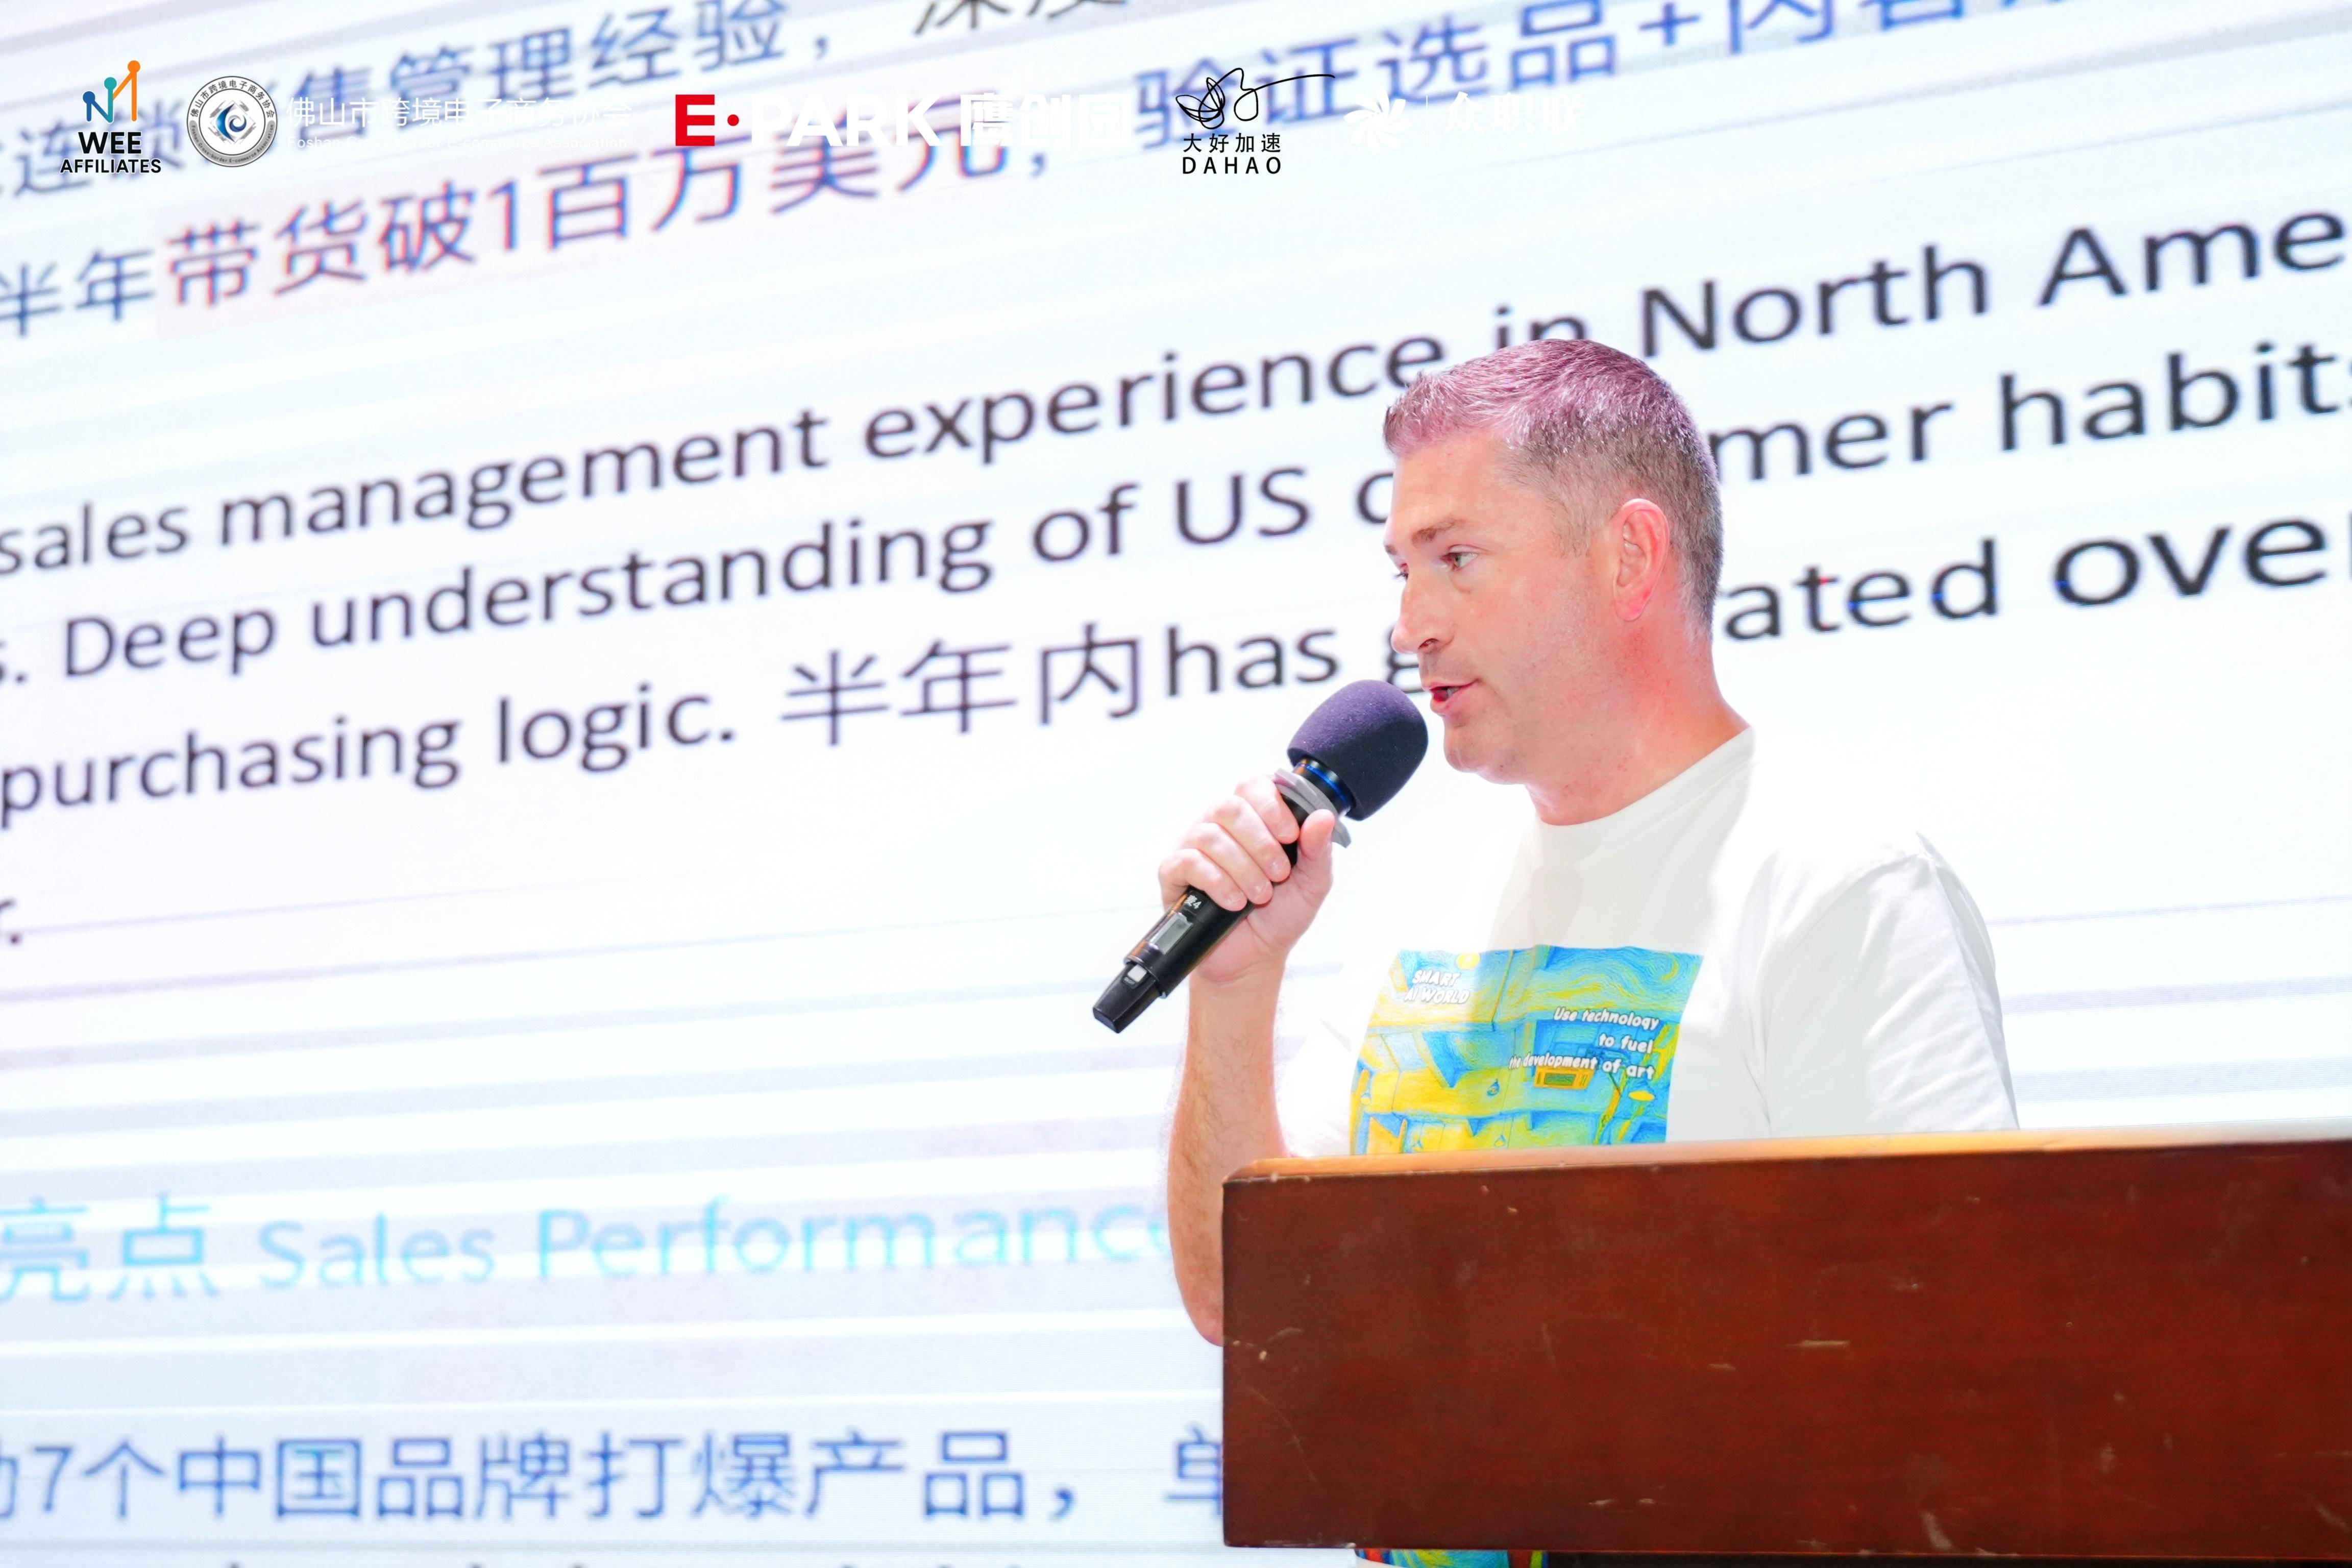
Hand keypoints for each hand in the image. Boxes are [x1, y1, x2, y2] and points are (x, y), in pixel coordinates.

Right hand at [1155, 776, 1337, 987]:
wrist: (1254, 957)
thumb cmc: (1280, 915)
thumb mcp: (1312, 884)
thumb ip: (1318, 850)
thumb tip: (1323, 816)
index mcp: (1253, 819)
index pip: (1254, 786)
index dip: (1272, 806)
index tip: (1290, 836)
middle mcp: (1220, 826)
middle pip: (1229, 806)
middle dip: (1259, 842)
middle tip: (1277, 874)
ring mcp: (1193, 846)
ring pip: (1210, 835)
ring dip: (1242, 869)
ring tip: (1258, 896)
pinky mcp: (1174, 872)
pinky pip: (1188, 862)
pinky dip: (1217, 883)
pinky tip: (1234, 902)